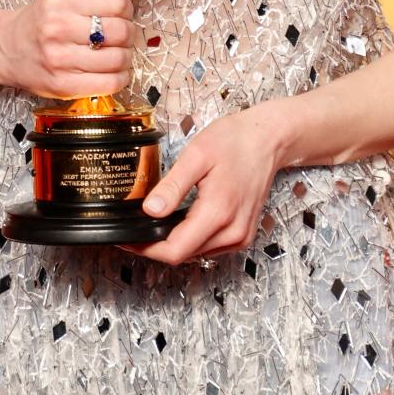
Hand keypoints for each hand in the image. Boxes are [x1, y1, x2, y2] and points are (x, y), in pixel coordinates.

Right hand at [0, 0, 155, 98]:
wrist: (6, 49)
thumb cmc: (43, 20)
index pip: (117, 1)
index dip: (126, 8)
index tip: (117, 12)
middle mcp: (57, 26)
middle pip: (120, 31)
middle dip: (126, 33)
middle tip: (116, 34)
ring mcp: (59, 58)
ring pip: (119, 58)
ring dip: (123, 56)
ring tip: (111, 52)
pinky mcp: (62, 85)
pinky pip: (110, 83)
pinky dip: (118, 76)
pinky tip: (109, 69)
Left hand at [116, 101, 286, 264]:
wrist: (268, 139)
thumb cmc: (236, 141)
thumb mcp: (197, 155)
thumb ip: (172, 186)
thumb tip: (150, 211)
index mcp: (218, 213)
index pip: (174, 251)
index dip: (145, 248)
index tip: (126, 238)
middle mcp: (232, 232)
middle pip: (183, 255)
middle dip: (155, 245)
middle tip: (134, 227)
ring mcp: (240, 236)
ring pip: (195, 253)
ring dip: (173, 243)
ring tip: (154, 223)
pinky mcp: (242, 234)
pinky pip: (209, 246)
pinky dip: (191, 238)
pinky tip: (180, 220)